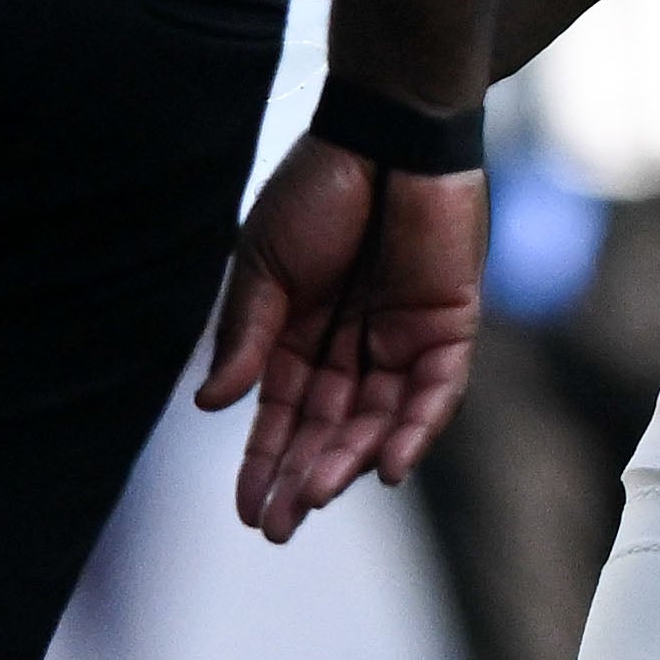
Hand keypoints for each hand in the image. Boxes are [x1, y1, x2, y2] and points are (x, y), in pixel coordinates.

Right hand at [198, 132, 483, 542]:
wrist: (383, 134)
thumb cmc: (318, 189)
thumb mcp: (263, 267)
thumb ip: (245, 337)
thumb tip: (210, 405)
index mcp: (300, 335)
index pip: (284, 415)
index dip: (265, 462)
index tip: (247, 511)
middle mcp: (353, 348)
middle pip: (329, 429)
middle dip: (303, 477)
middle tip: (278, 526)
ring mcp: (403, 341)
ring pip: (379, 421)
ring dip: (349, 461)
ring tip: (317, 496)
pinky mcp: (449, 328)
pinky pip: (435, 393)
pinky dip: (415, 431)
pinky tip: (387, 467)